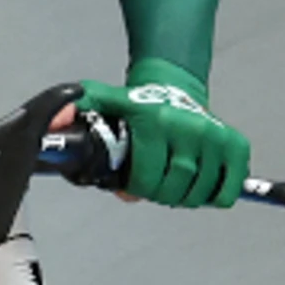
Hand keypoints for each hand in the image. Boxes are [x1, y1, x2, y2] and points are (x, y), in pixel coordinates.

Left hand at [81, 59, 246, 207]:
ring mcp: (213, 136)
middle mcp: (187, 127)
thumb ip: (71, 109)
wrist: (171, 86)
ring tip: (172, 186)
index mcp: (154, 121)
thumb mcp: (99, 100)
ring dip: (183, 198)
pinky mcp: (234, 144)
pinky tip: (201, 188)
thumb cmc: (134, 102)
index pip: (145, 178)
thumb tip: (51, 122)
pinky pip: (228, 189)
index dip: (137, 189)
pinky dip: (216, 196)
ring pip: (198, 192)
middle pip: (172, 187)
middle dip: (158, 194)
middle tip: (153, 186)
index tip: (133, 184)